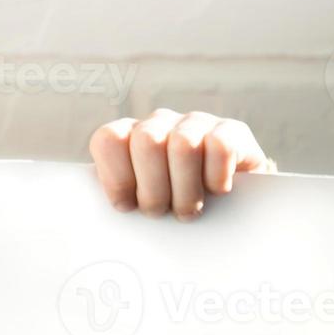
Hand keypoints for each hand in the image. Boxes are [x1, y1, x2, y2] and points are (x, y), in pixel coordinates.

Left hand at [88, 109, 275, 220]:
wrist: (229, 208)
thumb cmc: (170, 206)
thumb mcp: (137, 201)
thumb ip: (117, 197)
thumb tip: (101, 207)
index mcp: (127, 135)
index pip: (108, 140)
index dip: (117, 177)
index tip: (127, 206)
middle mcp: (159, 122)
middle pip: (147, 142)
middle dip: (153, 189)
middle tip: (161, 212)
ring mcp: (196, 122)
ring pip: (184, 146)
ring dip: (185, 191)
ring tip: (187, 210)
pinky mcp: (232, 131)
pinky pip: (220, 147)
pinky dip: (216, 178)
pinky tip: (216, 191)